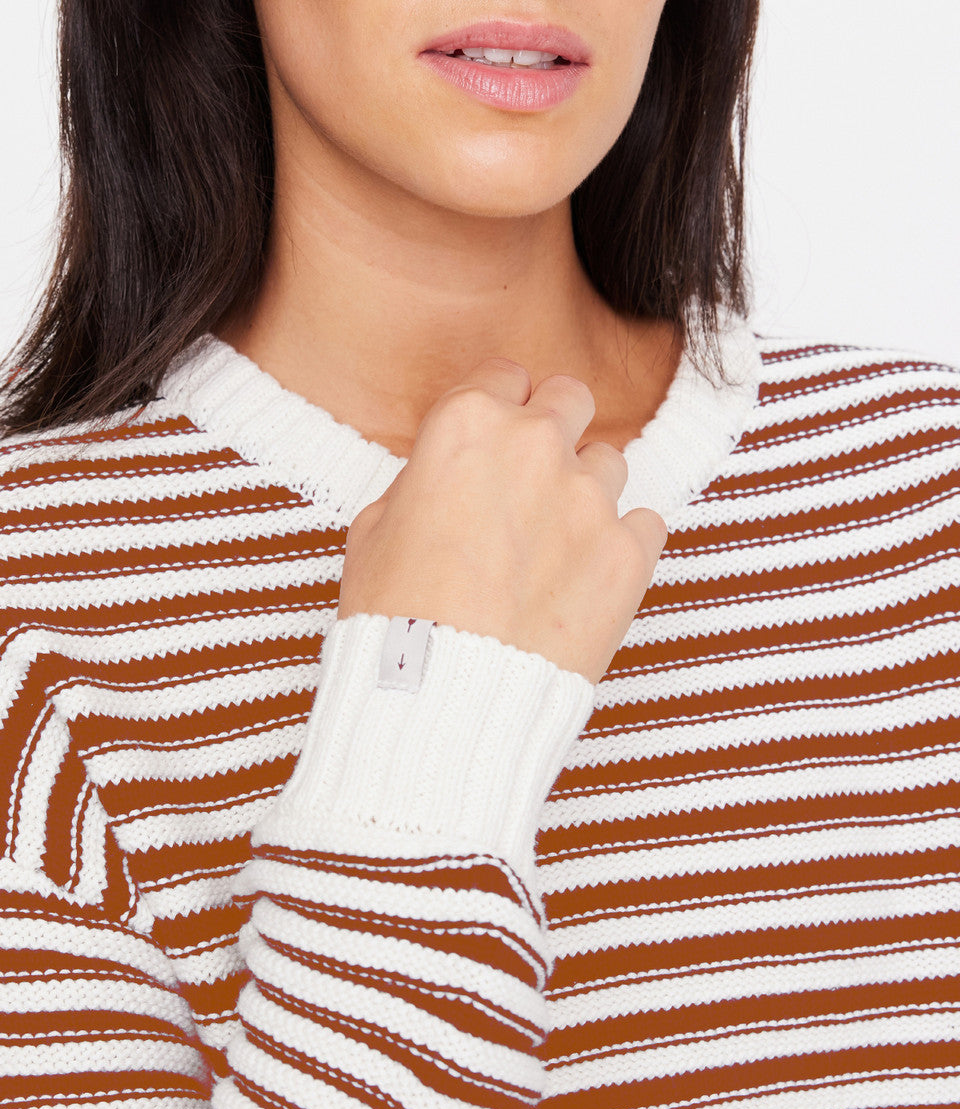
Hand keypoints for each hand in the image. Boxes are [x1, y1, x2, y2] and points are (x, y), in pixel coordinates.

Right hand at [337, 357, 666, 684]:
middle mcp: (537, 446)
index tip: (497, 437)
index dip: (498, 407)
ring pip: (610, 462)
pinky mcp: (630, 555)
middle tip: (533, 481)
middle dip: (553, 430)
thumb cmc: (394, 620)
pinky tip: (586, 580)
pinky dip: (621, 546)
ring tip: (554, 548)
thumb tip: (442, 483)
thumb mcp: (373, 532)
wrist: (445, 698)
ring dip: (586, 493)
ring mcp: (591, 499)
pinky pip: (645, 525)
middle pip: (569, 400)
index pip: (504, 375)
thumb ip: (422, 483)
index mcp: (468, 425)